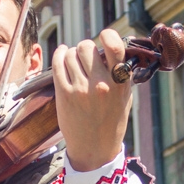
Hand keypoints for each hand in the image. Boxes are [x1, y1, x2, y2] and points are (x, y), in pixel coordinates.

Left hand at [53, 29, 132, 172]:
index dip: (108, 35)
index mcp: (120, 82)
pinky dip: (59, 55)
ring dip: (71, 55)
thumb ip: (119, 73)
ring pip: (71, 54)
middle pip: (87, 47)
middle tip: (85, 57)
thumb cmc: (111, 120)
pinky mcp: (65, 95)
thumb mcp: (124, 96)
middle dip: (85, 48)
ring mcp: (81, 89)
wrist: (95, 148)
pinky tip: (62, 55)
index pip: (115, 47)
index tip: (104, 36)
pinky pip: (58, 64)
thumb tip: (107, 49)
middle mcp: (101, 84)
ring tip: (74, 62)